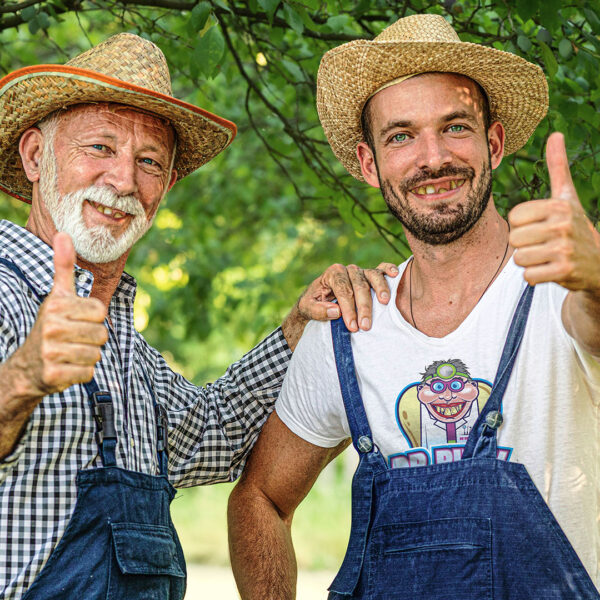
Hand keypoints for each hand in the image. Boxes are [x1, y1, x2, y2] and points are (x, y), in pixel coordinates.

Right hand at [15, 233, 107, 396]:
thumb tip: (63, 233)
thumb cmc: (51, 325)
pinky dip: (81, 373)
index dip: (93, 318)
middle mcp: (51, 327)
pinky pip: (88, 373)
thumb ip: (63, 266)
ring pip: (97, 354)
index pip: (100, 312)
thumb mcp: (57, 296)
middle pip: (102, 335)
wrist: (28, 366)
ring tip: (69, 353)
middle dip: (92, 340)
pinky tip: (66, 368)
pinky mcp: (54, 374)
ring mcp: (51, 352)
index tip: (76, 320)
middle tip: (73, 340)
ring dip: (87, 357)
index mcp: (56, 306)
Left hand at [281, 262, 398, 349]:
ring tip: (384, 302)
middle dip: (363, 307)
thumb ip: (318, 310)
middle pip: (359, 285)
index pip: (343, 290)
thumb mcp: (307, 308)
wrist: (318, 298)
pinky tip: (395, 274)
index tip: (352, 326)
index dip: (348, 308)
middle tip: (365, 326)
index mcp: (333, 273)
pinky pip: (381, 269)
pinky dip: (389, 269)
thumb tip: (337, 312)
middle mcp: (348, 270)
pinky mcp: (370, 275)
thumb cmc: (313, 303)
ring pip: (372, 276)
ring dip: (380, 289)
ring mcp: (361, 271)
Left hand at [509, 132, 599, 291]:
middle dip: (524, 245)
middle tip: (544, 244)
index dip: (522, 225)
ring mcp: (564, 248)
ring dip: (530, 262)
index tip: (540, 226)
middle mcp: (562, 224)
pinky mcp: (564, 270)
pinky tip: (550, 270)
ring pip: (519, 258)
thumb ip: (558, 167)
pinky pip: (529, 276)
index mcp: (558, 205)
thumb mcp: (567, 196)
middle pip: (514, 239)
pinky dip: (535, 277)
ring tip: (546, 257)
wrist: (598, 263)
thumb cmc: (574, 226)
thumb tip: (556, 134)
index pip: (514, 218)